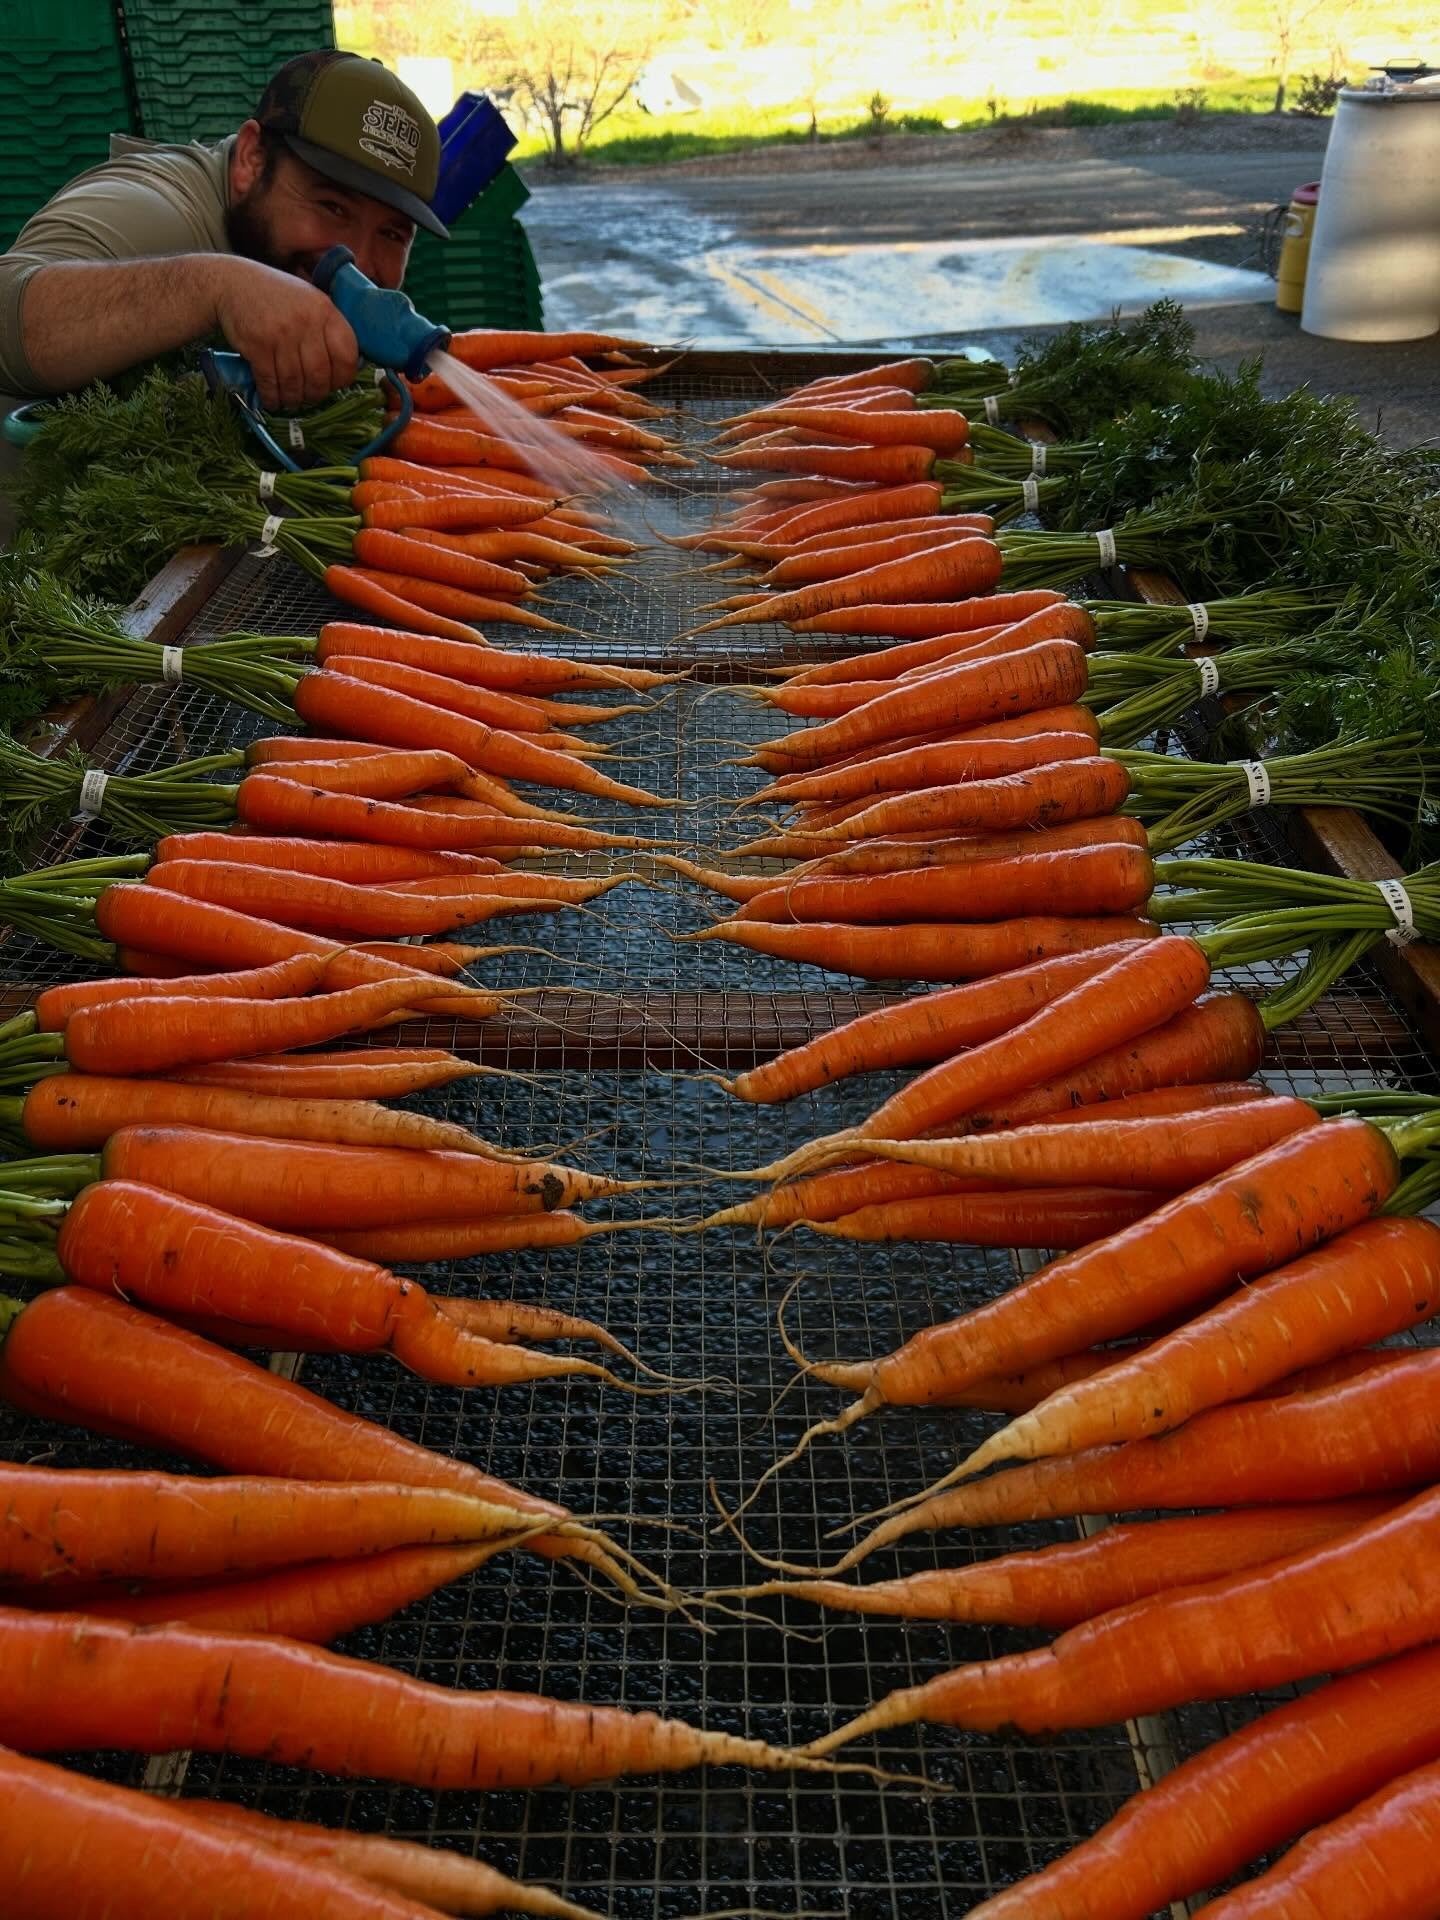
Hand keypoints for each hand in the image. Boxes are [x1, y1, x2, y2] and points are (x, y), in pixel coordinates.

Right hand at [209, 257, 358, 412]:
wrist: (232, 283)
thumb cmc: (276, 297)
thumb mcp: (309, 301)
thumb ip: (326, 329)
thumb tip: (345, 368)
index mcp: (325, 310)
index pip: (347, 355)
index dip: (342, 378)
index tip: (334, 384)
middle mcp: (306, 321)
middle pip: (320, 375)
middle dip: (315, 394)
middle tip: (309, 396)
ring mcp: (281, 333)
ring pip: (295, 383)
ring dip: (293, 399)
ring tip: (291, 400)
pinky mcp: (257, 344)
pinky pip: (270, 382)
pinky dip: (272, 397)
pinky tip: (272, 399)